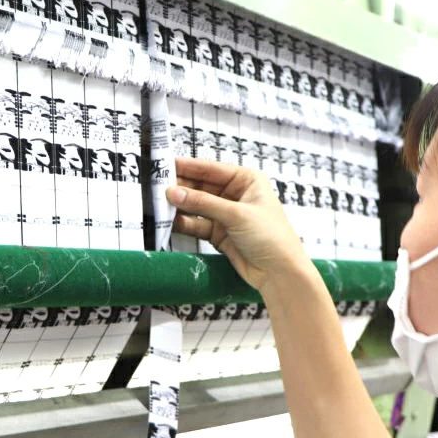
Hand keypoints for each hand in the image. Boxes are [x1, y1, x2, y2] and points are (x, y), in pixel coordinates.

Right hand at [165, 157, 310, 293]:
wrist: (280, 273)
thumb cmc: (272, 237)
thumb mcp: (236, 215)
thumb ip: (203, 203)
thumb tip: (174, 192)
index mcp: (247, 180)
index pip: (212, 169)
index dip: (188, 167)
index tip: (166, 164)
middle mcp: (236, 195)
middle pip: (202, 187)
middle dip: (181, 188)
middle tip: (157, 186)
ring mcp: (226, 215)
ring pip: (197, 206)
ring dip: (180, 206)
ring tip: (159, 204)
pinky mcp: (220, 234)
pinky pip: (197, 224)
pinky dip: (184, 223)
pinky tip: (170, 221)